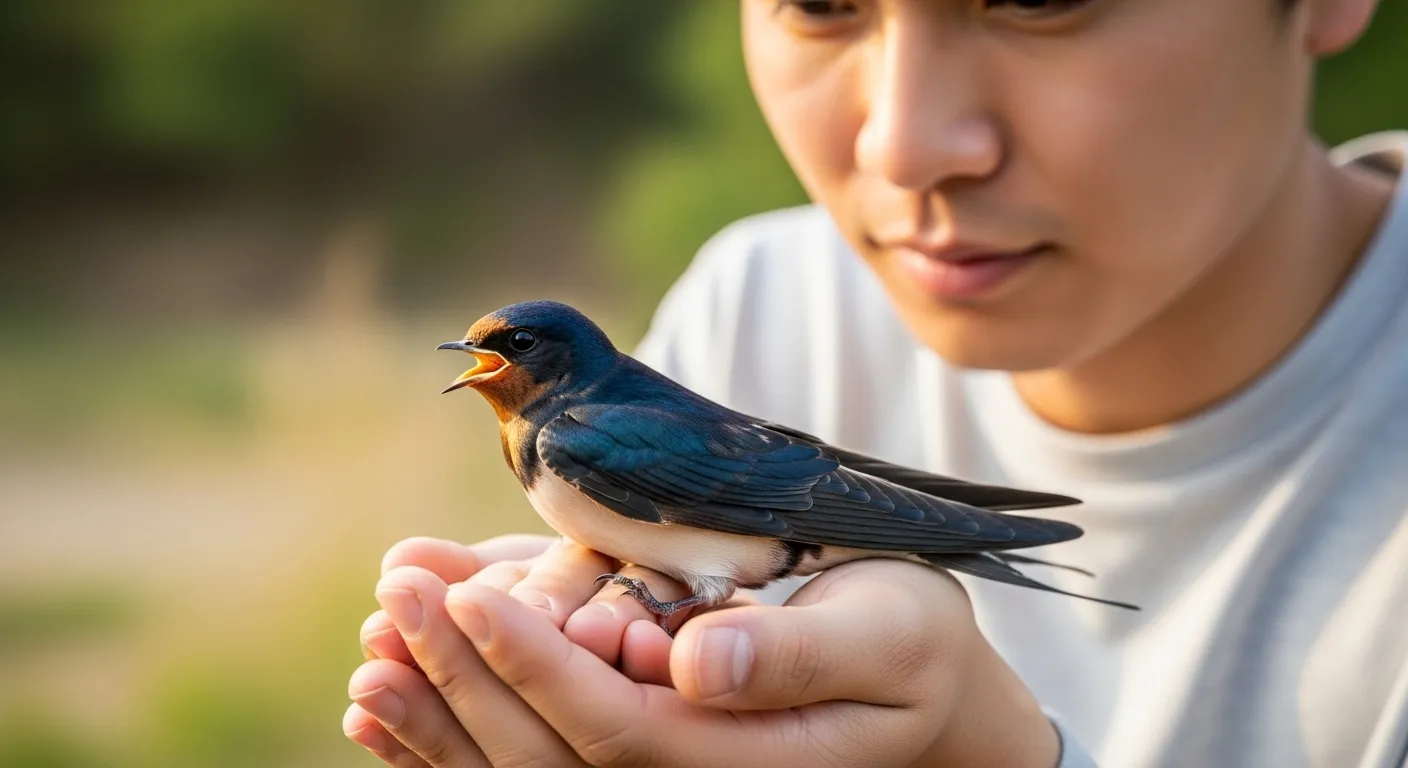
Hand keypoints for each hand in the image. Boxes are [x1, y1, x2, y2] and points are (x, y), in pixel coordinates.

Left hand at [344, 536, 1059, 766]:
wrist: (916, 684)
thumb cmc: (908, 643)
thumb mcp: (885, 633)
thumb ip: (795, 655)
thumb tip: (693, 663)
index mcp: (745, 762)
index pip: (615, 731)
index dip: (534, 669)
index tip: (467, 599)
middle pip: (547, 756)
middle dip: (464, 677)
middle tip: (397, 597)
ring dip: (437, 711)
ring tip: (373, 642)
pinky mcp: (632, 749)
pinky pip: (530, 757)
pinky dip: (448, 732)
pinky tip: (384, 696)